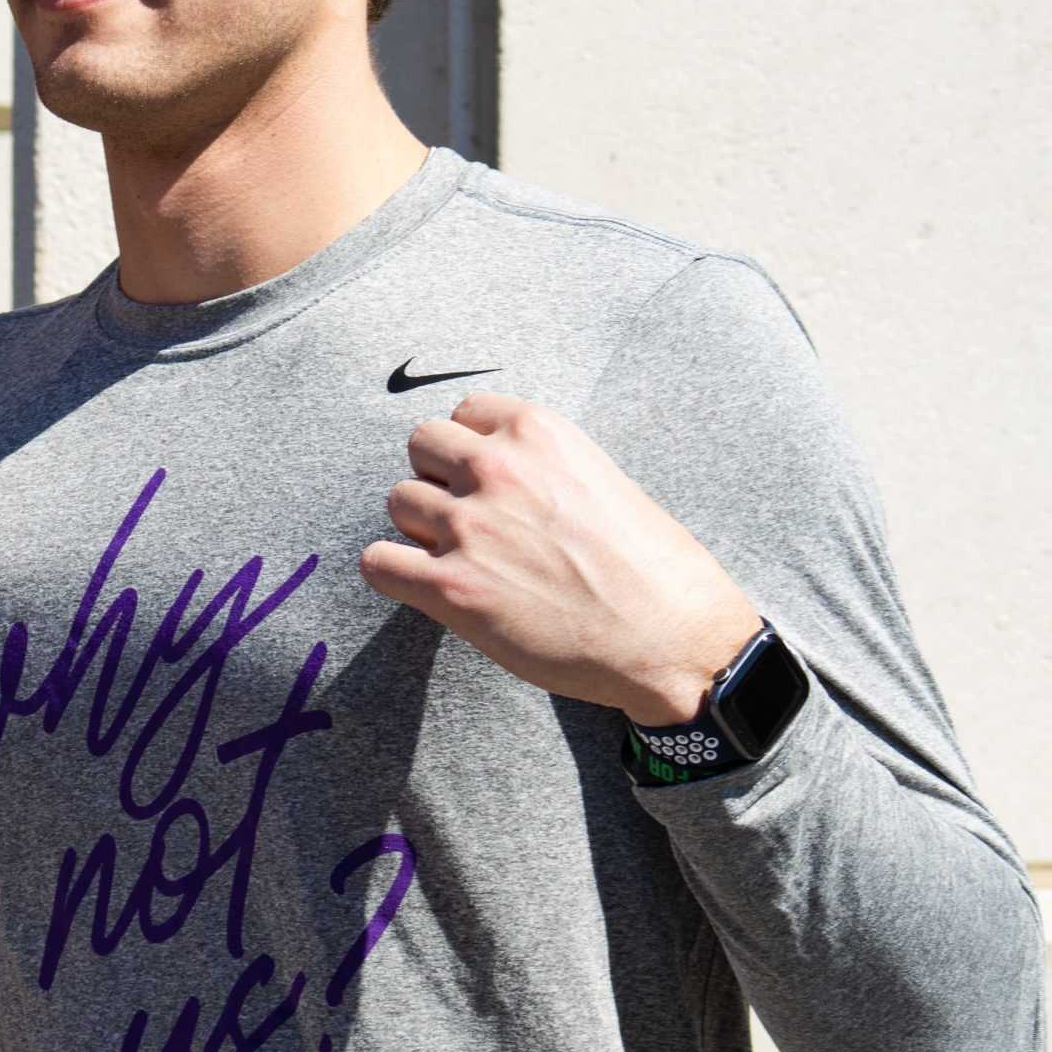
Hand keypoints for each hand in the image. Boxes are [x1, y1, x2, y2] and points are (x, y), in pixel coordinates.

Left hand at [359, 392, 760, 727]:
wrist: (673, 637)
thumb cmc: (653, 566)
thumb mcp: (602, 478)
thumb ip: (543, 466)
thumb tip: (502, 477)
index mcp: (536, 431)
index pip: (464, 413)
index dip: (471, 450)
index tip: (488, 481)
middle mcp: (496, 468)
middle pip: (420, 445)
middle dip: (437, 478)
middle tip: (469, 517)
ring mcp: (468, 527)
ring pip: (397, 501)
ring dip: (420, 528)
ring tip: (461, 557)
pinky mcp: (451, 589)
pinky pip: (378, 563)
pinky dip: (393, 574)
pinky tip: (424, 587)